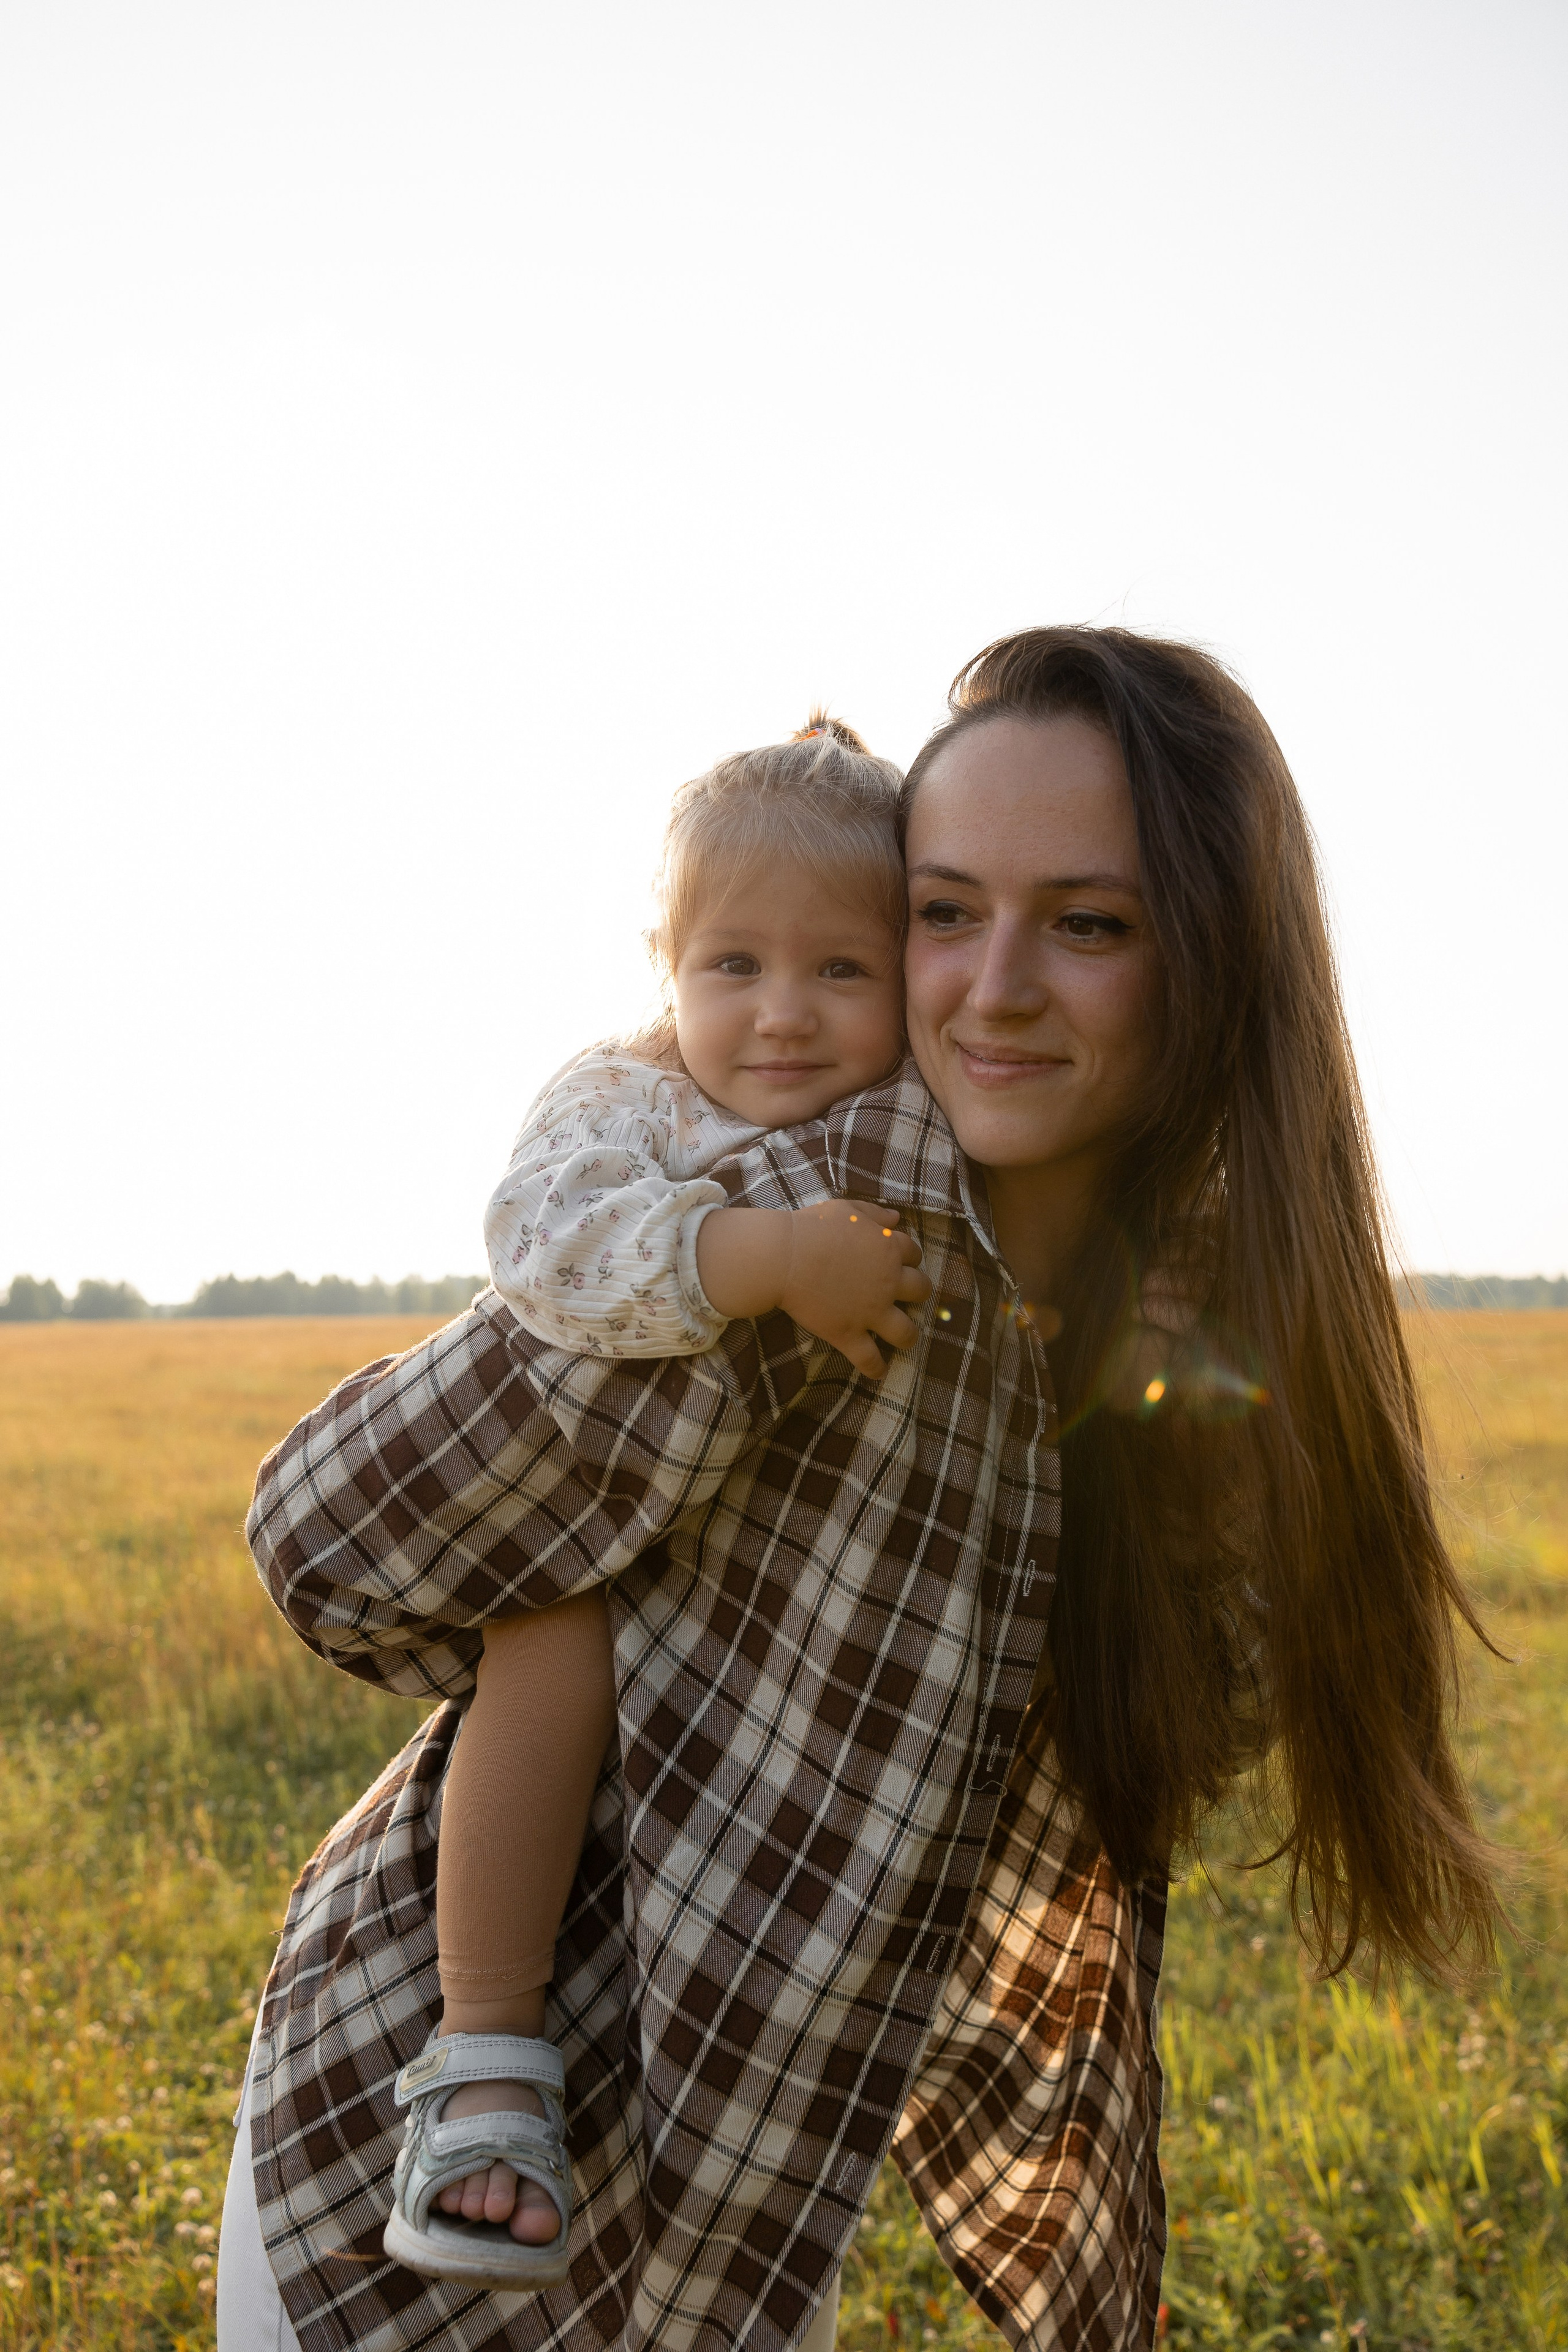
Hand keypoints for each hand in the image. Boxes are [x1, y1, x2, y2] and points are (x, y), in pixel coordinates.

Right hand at [779, 1201, 932, 1378]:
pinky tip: (879, 1371)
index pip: (914, 1253)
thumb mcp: (847, 1210)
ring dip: (909, 1336)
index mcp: (889, 1249)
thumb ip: (874, 1214)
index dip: (909, 1258)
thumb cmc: (812, 1228)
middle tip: (907, 1297)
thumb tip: (896, 1218)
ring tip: (904, 1338)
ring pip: (906, 1332)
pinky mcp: (849, 1334)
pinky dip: (876, 1368)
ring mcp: (871, 1312)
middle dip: (918, 1293)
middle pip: (921, 1291)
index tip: (901, 1261)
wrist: (784, 1257)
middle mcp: (888, 1283)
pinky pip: (870, 1359)